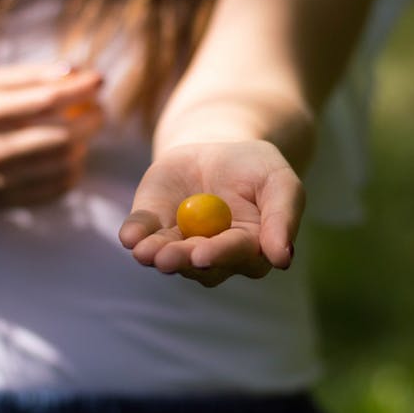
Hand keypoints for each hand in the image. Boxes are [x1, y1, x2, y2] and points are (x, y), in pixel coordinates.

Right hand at [0, 63, 102, 208]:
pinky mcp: (14, 201)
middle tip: (99, 111)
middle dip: (92, 121)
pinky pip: (60, 187)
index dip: (80, 89)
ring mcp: (4, 179)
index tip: (99, 80)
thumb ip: (31, 75)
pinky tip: (73, 156)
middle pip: (61, 136)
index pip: (47, 98)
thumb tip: (75, 71)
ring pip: (64, 163)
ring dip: (85, 145)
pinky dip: (75, 170)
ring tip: (85, 132)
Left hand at [119, 140, 302, 286]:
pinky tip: (130, 238)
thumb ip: (283, 216)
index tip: (202, 255)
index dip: (218, 255)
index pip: (236, 254)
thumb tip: (282, 258)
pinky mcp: (153, 228)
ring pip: (168, 254)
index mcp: (250, 248)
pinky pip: (141, 234)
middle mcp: (213, 256)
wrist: (216, 149)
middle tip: (166, 258)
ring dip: (155, 254)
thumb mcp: (278, 181)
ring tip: (145, 252)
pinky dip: (135, 234)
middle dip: (181, 259)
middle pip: (197, 264)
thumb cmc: (255, 168)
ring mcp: (180, 245)